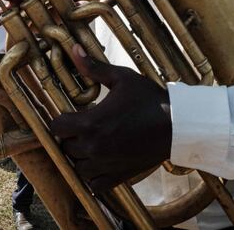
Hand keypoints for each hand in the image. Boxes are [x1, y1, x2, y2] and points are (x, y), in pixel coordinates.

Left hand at [50, 44, 171, 192]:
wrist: (177, 125)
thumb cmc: (149, 99)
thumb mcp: (121, 78)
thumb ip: (94, 67)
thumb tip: (74, 49)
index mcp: (91, 123)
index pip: (56, 127)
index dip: (61, 120)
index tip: (71, 115)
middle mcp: (94, 147)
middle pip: (65, 147)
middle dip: (71, 137)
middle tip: (85, 126)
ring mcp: (105, 165)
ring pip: (77, 167)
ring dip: (81, 157)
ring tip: (93, 143)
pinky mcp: (118, 176)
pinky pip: (94, 185)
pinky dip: (93, 177)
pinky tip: (101, 162)